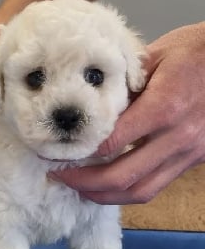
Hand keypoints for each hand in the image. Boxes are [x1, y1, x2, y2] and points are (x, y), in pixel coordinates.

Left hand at [49, 22, 204, 204]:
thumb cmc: (195, 52)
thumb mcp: (155, 57)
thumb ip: (123, 86)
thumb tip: (91, 110)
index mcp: (164, 107)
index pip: (112, 142)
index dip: (80, 152)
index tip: (58, 153)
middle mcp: (177, 138)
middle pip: (122, 176)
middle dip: (84, 183)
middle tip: (59, 177)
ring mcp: (188, 154)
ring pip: (140, 191)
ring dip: (104, 196)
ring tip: (79, 189)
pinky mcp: (192, 161)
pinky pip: (155, 187)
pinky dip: (127, 192)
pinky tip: (107, 186)